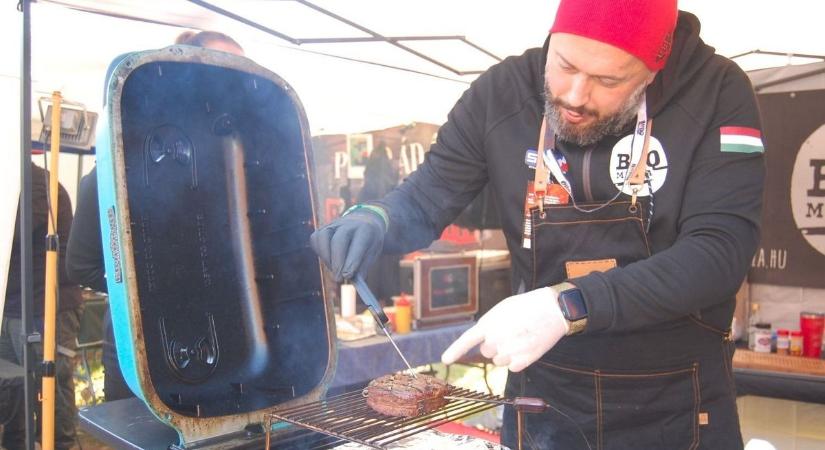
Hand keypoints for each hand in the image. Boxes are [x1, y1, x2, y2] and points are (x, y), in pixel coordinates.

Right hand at [310, 209, 385, 281]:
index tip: (347, 276)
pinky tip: (328, 260)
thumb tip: (351, 282)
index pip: (357, 245)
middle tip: (338, 278)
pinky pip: (316, 238)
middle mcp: (349, 224)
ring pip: (323, 237)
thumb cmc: (368, 242)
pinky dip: (319, 252)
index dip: (351, 261)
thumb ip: (362, 267)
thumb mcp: (372, 253)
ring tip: (333, 270)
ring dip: (326, 257)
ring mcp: (334, 224)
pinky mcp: (323, 228)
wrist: (363, 221)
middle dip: (337, 262)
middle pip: (339, 241)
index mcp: (365, 229)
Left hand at [441, 287, 568, 371]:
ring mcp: (508, 352)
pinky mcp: (522, 362)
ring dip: (508, 353)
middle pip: (487, 352)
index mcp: (488, 324)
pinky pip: (513, 366)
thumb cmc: (527, 306)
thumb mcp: (502, 310)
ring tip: (522, 337)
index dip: (455, 351)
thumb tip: (486, 340)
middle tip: (511, 332)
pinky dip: (520, 359)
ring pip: (500, 361)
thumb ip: (490, 325)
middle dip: (496, 345)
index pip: (467, 340)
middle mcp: (495, 340)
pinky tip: (528, 345)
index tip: (445, 360)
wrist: (552, 309)